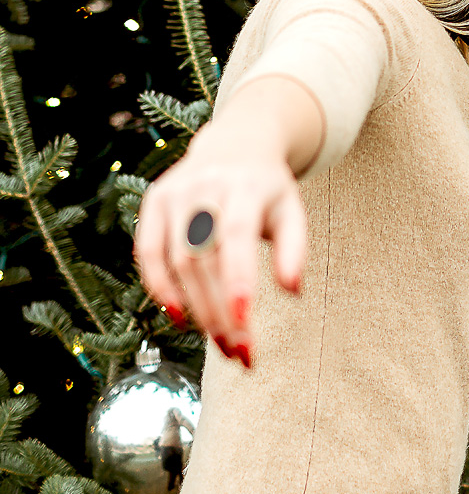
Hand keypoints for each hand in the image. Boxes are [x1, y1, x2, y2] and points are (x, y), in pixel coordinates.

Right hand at [132, 122, 307, 364]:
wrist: (236, 142)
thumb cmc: (268, 188)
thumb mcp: (291, 209)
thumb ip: (295, 248)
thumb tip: (293, 290)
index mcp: (246, 185)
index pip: (236, 234)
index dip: (237, 279)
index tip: (243, 322)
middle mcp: (206, 185)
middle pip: (205, 257)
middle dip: (220, 310)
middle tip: (239, 352)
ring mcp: (176, 191)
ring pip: (178, 260)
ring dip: (197, 309)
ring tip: (221, 343)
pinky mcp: (155, 199)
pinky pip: (148, 251)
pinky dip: (159, 287)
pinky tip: (178, 317)